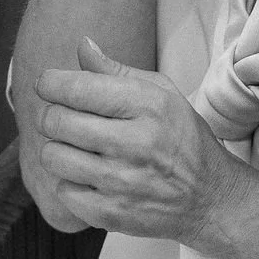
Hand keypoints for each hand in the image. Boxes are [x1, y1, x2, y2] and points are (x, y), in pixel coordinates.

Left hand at [34, 37, 242, 248]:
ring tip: (77, 148)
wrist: (210, 198)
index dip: (51, 83)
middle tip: (63, 118)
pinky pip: (62, 191)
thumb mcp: (161, 94)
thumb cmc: (182, 139)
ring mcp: (122, 182)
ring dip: (58, 149)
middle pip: (57, 121)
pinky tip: (91, 177)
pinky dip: (70, 182)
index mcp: (148, 105)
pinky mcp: (111, 213)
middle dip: (52, 115)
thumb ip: (116, 70)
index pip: (78, 87)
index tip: (48, 84)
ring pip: (52, 156)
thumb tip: (81, 45)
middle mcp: (136, 143)